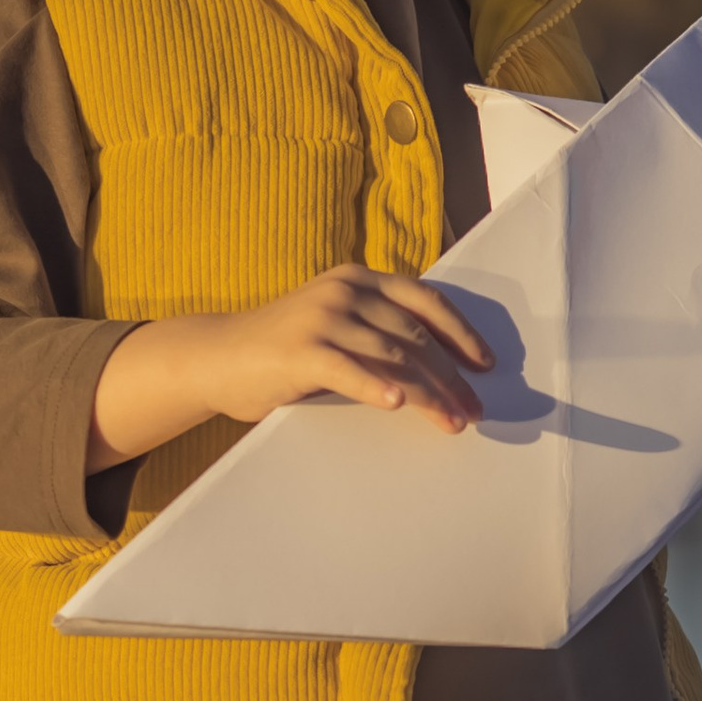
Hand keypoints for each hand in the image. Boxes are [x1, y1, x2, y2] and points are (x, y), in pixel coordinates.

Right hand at [88, 268, 493, 469]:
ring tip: (453, 422)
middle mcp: (345, 290)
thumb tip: (433, 366)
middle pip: (415, 336)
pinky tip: (398, 404)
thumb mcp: (334, 324)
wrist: (215, 356)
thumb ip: (375, 329)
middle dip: (452, 377)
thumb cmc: (280, 349)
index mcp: (358, 278)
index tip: (486, 365)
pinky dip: (376, 387)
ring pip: (393, 357)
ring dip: (430, 394)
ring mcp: (322, 317)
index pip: (424, 301)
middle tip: (475, 411)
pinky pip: (349, 370)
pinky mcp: (301, 350)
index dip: (460, 333)